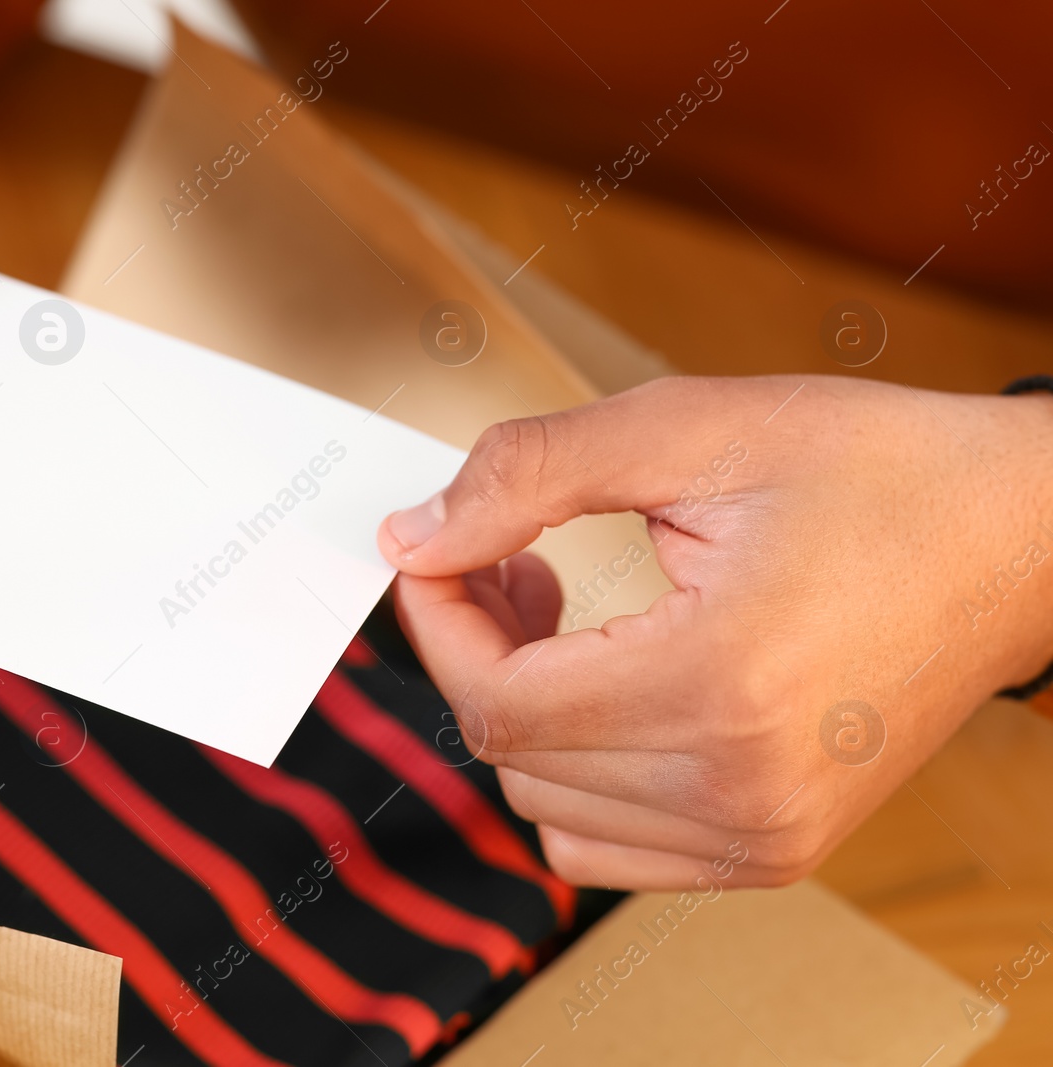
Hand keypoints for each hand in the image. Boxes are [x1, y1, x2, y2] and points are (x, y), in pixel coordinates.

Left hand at [378, 375, 1052, 888]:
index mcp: (719, 686)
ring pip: (547, 807)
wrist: (1021, 541)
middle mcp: (741, 791)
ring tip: (562, 615)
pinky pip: (608, 848)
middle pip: (512, 756)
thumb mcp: (690, 430)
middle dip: (474, 651)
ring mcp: (763, 838)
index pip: (495, 702)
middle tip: (512, 561)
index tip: (437, 553)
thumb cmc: (877, 473)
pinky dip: (575, 773)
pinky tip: (606, 685)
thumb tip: (412, 538)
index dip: (439, 622)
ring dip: (522, 711)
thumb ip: (529, 477)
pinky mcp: (776, 851)